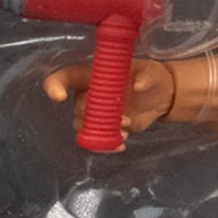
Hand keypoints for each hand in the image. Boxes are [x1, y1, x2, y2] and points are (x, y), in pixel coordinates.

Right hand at [42, 57, 174, 138]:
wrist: (163, 97)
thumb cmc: (152, 77)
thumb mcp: (152, 73)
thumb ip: (145, 77)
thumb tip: (139, 85)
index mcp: (92, 74)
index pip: (64, 77)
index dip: (55, 85)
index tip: (59, 96)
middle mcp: (88, 93)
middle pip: (77, 108)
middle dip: (94, 117)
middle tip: (122, 119)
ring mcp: (95, 112)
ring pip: (83, 126)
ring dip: (99, 133)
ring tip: (124, 133)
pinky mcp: (104, 127)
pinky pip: (94, 138)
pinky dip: (105, 144)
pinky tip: (121, 144)